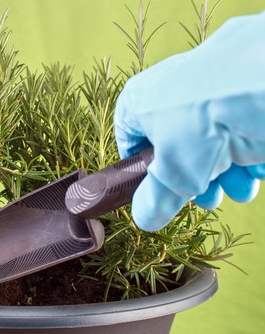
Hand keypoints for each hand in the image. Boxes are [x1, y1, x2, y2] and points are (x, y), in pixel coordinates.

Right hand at [114, 11, 264, 230]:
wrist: (258, 82)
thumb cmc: (200, 121)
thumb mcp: (172, 175)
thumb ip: (156, 201)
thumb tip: (145, 220)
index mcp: (138, 105)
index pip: (130, 146)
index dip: (144, 176)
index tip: (159, 196)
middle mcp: (168, 98)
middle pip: (175, 153)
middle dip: (195, 182)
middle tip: (205, 196)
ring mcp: (205, 97)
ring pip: (210, 147)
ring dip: (225, 176)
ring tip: (237, 188)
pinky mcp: (238, 100)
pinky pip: (237, 133)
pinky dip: (247, 157)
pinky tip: (256, 168)